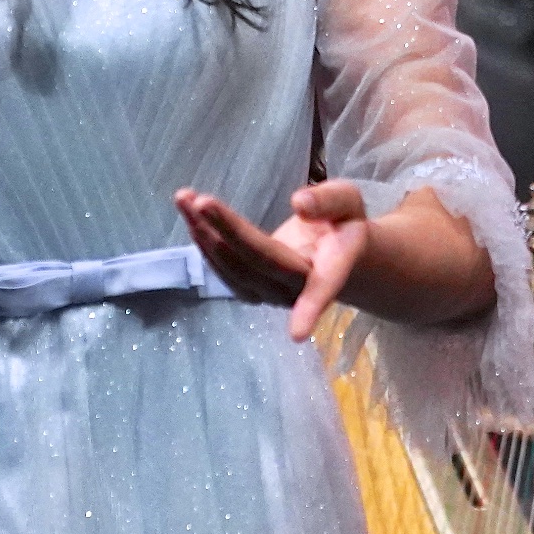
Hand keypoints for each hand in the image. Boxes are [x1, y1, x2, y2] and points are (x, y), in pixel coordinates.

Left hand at [176, 180, 369, 342]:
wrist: (338, 257)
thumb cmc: (344, 227)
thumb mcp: (348, 203)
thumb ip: (329, 202)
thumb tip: (299, 204)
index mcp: (331, 270)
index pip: (321, 289)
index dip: (310, 309)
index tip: (298, 334)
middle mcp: (297, 290)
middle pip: (260, 264)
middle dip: (228, 233)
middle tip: (201, 202)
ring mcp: (270, 295)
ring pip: (234, 270)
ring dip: (205, 236)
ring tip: (184, 199)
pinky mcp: (251, 290)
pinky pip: (224, 271)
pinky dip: (204, 243)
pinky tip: (190, 217)